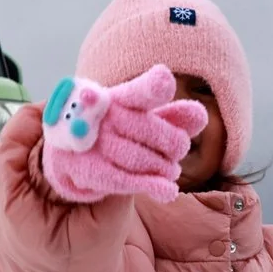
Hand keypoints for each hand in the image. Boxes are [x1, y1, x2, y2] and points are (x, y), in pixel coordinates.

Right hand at [38, 65, 209, 204]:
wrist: (72, 157)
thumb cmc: (116, 133)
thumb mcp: (143, 121)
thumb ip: (171, 117)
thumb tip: (200, 116)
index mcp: (116, 97)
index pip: (136, 92)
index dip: (151, 87)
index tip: (164, 80)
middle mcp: (101, 116)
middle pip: (147, 128)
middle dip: (173, 142)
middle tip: (179, 150)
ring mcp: (92, 143)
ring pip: (139, 157)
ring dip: (163, 167)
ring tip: (170, 170)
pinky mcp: (88, 169)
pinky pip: (124, 179)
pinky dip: (150, 185)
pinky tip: (169, 191)